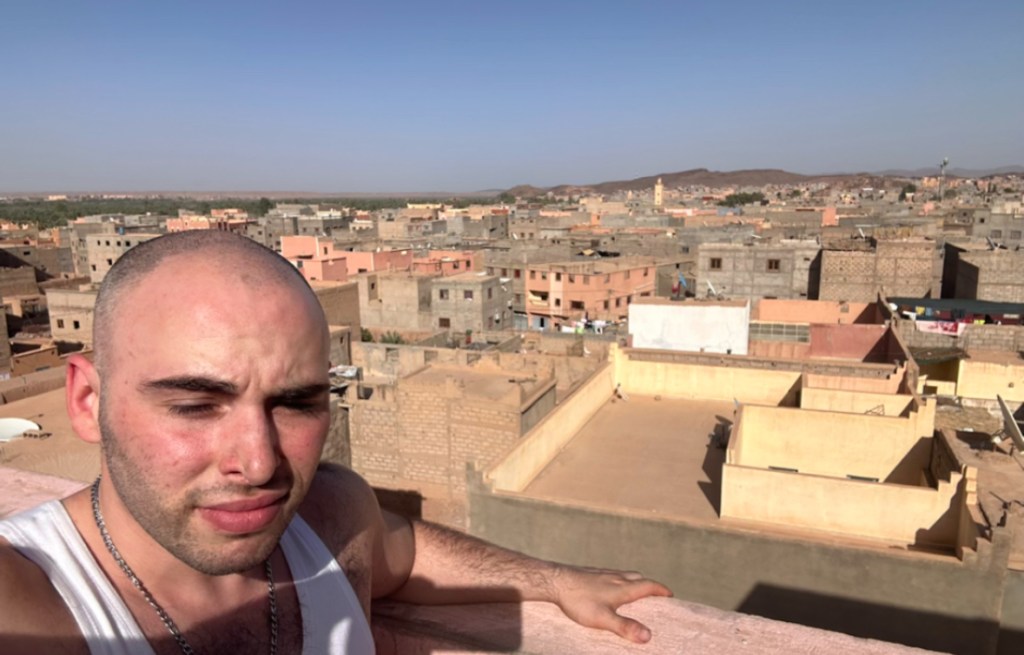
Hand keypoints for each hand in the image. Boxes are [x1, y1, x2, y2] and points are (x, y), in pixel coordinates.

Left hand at [552, 565, 672, 643]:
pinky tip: (609, 588)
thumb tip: (648, 636)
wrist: (556, 581)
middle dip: (649, 586)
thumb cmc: (579, 600)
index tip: (670, 595)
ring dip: (634, 582)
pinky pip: (611, 575)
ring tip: (635, 592)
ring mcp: (603, 573)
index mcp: (623, 588)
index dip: (661, 590)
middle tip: (655, 595)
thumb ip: (625, 627)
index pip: (648, 585)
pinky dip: (619, 580)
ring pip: (625, 575)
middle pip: (638, 578)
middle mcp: (616, 577)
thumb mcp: (603, 618)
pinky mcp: (591, 573)